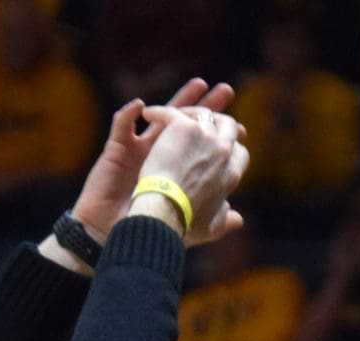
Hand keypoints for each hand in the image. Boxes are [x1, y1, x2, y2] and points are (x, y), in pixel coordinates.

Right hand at [71, 78, 234, 238]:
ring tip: (199, 85)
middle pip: (188, 125)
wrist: (117, 236)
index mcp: (179, 169)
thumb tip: (239, 218)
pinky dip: (127, 115)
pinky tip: (140, 107)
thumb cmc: (153, 231)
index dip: (223, 136)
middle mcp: (162, 155)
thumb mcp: (194, 227)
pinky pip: (121, 127)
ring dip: (179, 100)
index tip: (242, 132)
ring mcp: (139, 150)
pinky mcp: (116, 152)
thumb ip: (217, 218)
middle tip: (227, 91)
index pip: (205, 147)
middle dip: (208, 107)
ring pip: (160, 117)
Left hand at [135, 106, 248, 244]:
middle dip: (218, 120)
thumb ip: (225, 220)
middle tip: (202, 119)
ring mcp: (205, 136)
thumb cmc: (183, 226)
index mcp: (231, 175)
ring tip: (172, 117)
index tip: (217, 147)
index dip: (229, 147)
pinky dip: (159, 112)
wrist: (164, 215)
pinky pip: (173, 112)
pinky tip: (147, 114)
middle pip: (227, 126)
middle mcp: (223, 152)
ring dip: (188, 113)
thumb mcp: (210, 227)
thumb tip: (238, 219)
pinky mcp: (184, 127)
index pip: (238, 153)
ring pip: (202, 114)